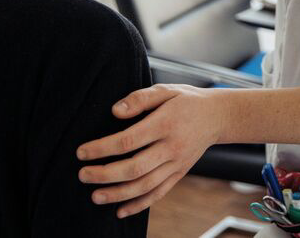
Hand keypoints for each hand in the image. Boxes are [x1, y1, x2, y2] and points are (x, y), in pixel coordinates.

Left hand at [76, 83, 225, 216]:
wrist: (217, 116)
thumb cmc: (187, 100)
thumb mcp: (165, 89)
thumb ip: (140, 98)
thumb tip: (115, 112)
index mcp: (165, 123)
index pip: (128, 140)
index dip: (102, 148)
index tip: (81, 152)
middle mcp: (172, 147)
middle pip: (134, 168)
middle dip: (105, 175)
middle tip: (82, 175)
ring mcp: (177, 163)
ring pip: (145, 185)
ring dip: (117, 194)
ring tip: (95, 196)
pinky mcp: (179, 173)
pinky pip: (158, 193)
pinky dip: (139, 205)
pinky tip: (120, 211)